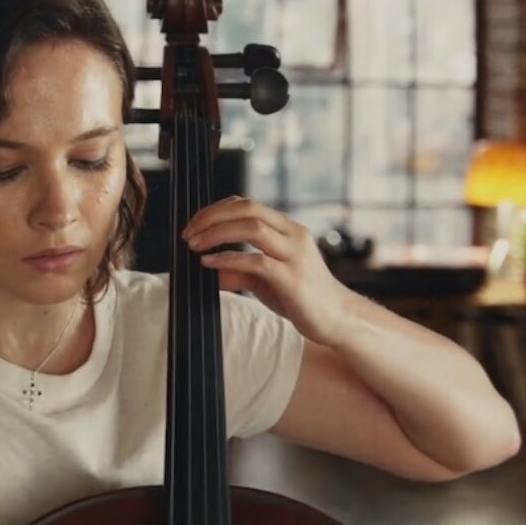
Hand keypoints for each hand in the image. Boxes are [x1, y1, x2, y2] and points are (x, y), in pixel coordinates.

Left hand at [180, 196, 354, 346]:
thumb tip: (211, 270)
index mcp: (287, 228)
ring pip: (252, 228)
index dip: (216, 210)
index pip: (247, 204)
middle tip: (188, 233)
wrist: (337, 319)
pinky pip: (256, 261)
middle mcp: (293, 234)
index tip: (194, 224)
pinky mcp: (292, 278)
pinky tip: (209, 264)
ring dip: (217, 233)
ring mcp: (295, 255)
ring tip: (194, 245)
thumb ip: (240, 272)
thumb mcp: (266, 281)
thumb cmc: (302, 298)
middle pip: (248, 209)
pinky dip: (228, 259)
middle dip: (212, 216)